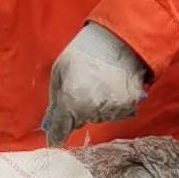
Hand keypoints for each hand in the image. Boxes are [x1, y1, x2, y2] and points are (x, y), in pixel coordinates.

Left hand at [40, 23, 149, 143]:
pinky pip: (115, 113)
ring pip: (98, 117)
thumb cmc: (85, 51)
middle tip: (83, 86)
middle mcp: (91, 110)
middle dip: (77, 110)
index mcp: (71, 101)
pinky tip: (112, 85)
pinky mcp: (128, 106)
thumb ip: (54, 98)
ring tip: (99, 81)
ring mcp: (111, 109)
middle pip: (80, 122)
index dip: (56, 135)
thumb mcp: (60, 70)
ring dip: (96, 105)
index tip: (55, 138)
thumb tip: (50, 119)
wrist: (118, 40)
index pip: (60, 130)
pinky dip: (113, 103)